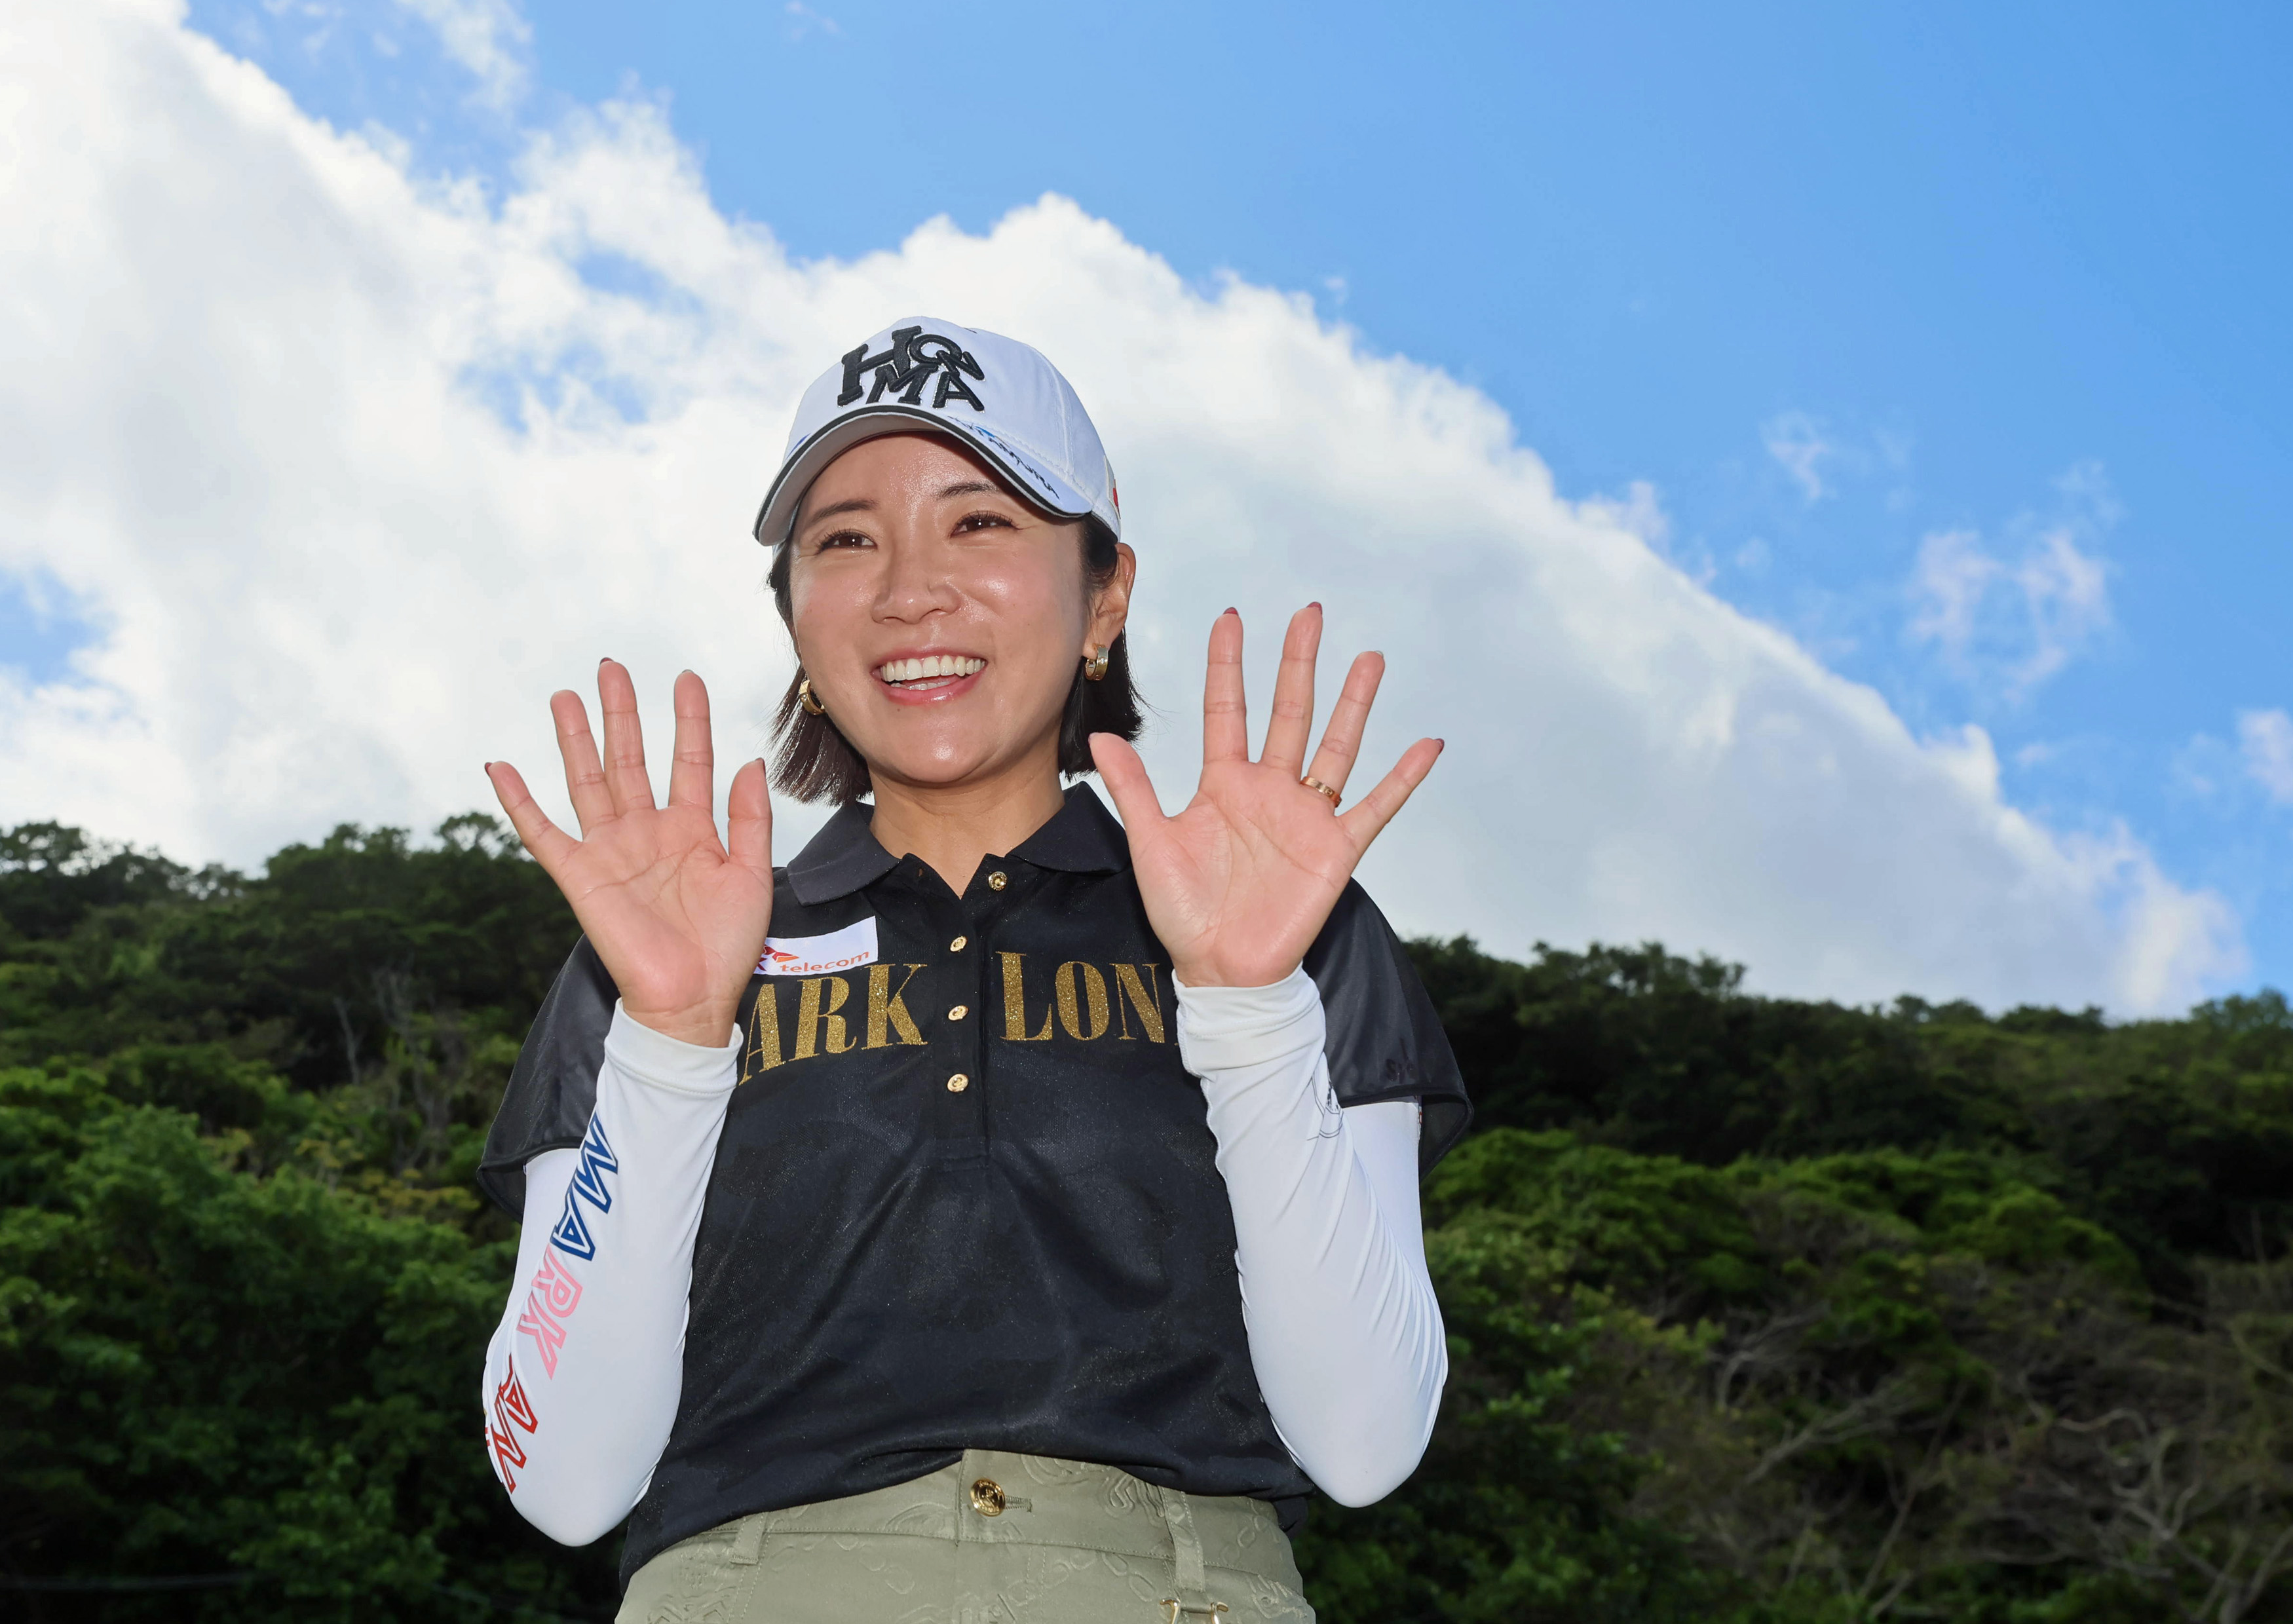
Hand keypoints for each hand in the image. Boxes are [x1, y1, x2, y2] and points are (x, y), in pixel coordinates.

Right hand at [484, 661, 773, 1046]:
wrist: (692, 998)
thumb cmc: (726, 945)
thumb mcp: (751, 874)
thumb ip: (749, 817)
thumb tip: (748, 761)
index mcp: (691, 829)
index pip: (689, 760)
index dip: (689, 719)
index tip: (686, 676)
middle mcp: (646, 832)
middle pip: (630, 759)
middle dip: (621, 714)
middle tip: (611, 666)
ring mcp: (610, 851)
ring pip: (588, 781)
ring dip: (575, 740)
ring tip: (565, 696)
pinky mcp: (579, 876)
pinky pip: (541, 832)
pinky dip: (518, 801)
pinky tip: (499, 766)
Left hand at [1090, 605, 1441, 988]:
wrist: (1222, 972)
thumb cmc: (1183, 914)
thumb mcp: (1151, 845)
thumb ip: (1134, 790)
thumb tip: (1104, 739)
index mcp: (1223, 784)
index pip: (1228, 709)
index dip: (1228, 664)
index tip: (1231, 617)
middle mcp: (1269, 790)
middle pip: (1288, 712)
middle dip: (1298, 662)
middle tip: (1309, 611)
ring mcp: (1306, 817)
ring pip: (1335, 746)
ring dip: (1354, 702)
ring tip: (1371, 657)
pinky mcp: (1336, 851)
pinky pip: (1376, 806)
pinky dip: (1404, 777)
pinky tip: (1428, 744)